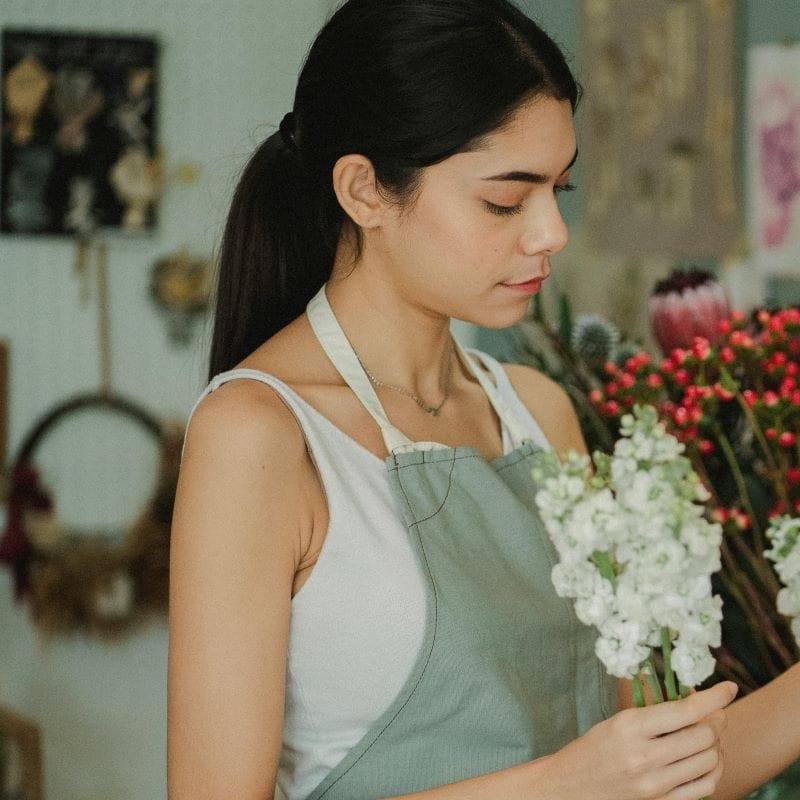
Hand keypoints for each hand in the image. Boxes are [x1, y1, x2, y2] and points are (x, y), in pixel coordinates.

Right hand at [537, 681, 737, 799]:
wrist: (572, 787)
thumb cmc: (594, 748)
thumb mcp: (617, 721)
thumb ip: (653, 711)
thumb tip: (691, 697)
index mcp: (630, 727)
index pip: (685, 711)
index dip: (714, 698)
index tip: (728, 688)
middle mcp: (645, 756)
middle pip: (704, 736)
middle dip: (717, 721)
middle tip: (713, 714)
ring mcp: (656, 784)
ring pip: (709, 761)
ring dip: (716, 744)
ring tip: (708, 736)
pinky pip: (705, 786)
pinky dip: (713, 769)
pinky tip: (706, 759)